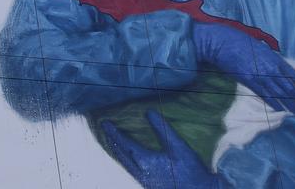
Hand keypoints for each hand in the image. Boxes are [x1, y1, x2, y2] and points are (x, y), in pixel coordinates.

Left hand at [102, 110, 224, 188]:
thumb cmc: (189, 170)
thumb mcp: (178, 146)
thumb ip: (162, 129)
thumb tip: (148, 112)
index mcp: (146, 162)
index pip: (125, 145)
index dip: (114, 133)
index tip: (105, 123)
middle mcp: (141, 173)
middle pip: (121, 156)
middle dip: (112, 141)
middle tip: (105, 130)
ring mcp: (145, 181)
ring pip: (125, 164)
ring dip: (118, 152)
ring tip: (113, 142)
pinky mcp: (150, 185)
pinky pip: (131, 170)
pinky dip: (126, 160)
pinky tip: (130, 158)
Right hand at [193, 23, 294, 112]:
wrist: (224, 43)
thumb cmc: (241, 43)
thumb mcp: (261, 49)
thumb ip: (271, 60)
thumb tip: (278, 69)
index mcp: (275, 58)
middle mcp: (271, 67)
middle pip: (290, 86)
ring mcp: (261, 75)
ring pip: (280, 92)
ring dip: (290, 103)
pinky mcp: (250, 81)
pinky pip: (265, 94)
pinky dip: (275, 103)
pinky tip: (281, 110)